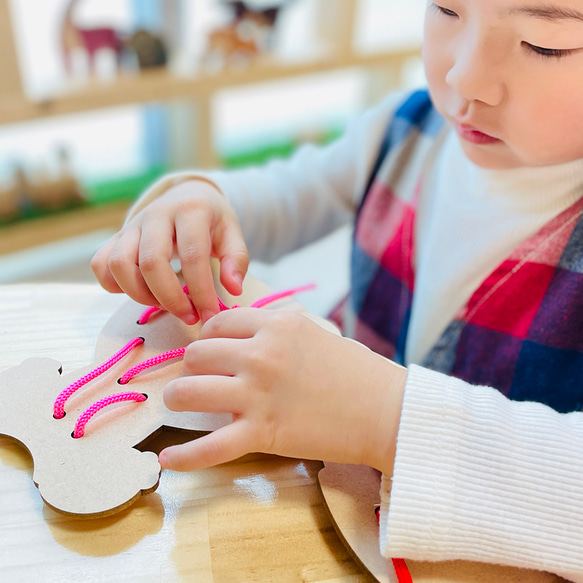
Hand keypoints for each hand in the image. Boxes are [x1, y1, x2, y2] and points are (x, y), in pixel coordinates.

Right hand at [91, 180, 248, 324]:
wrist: (187, 195)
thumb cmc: (211, 221)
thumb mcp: (232, 234)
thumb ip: (236, 260)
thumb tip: (233, 289)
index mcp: (190, 210)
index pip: (192, 256)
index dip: (201, 292)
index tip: (210, 316)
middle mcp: (155, 214)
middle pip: (152, 262)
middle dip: (170, 299)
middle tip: (189, 316)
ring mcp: (131, 225)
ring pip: (118, 264)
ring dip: (140, 295)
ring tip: (164, 304)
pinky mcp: (115, 237)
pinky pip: (100, 264)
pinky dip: (115, 286)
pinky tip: (142, 292)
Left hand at [159, 308, 406, 475]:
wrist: (386, 409)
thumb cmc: (356, 371)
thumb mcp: (315, 333)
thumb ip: (277, 331)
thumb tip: (243, 334)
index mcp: (276, 325)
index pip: (218, 324)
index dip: (207, 338)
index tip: (209, 353)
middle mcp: (260, 354)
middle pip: (196, 354)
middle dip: (192, 367)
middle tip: (200, 379)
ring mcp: (258, 393)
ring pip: (188, 392)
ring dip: (178, 399)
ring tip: (180, 405)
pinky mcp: (262, 433)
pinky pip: (209, 448)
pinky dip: (184, 457)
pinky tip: (168, 460)